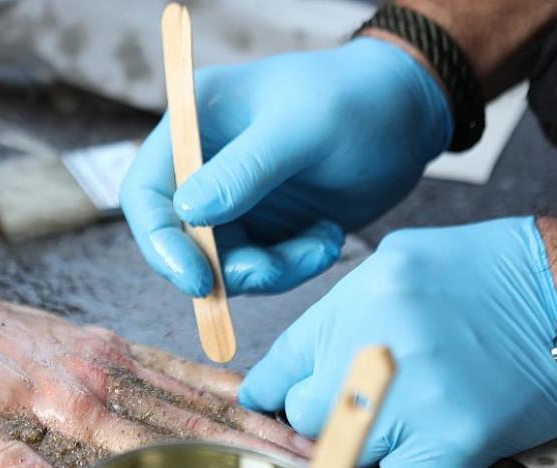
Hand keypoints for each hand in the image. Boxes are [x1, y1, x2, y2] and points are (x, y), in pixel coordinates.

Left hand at [0, 289, 309, 467]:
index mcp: (71, 401)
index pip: (160, 443)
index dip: (220, 467)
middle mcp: (102, 373)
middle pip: (195, 417)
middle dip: (260, 444)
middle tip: (320, 465)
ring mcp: (109, 354)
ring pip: (195, 390)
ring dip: (252, 415)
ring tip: (305, 435)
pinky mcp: (107, 343)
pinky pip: (173, 364)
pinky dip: (216, 383)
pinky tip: (247, 397)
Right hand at [119, 37, 450, 297]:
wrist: (412, 114)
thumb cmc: (356, 99)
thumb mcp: (302, 128)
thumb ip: (244, 171)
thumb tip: (187, 215)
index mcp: (194, 124)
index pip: (145, 193)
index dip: (161, 243)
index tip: (198, 280)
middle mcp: (203, 166)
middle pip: (180, 241)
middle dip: (224, 268)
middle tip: (271, 271)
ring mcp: (233, 202)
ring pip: (223, 266)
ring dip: (270, 270)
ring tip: (320, 242)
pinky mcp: (264, 229)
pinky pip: (261, 271)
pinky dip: (293, 268)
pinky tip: (328, 238)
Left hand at [239, 217, 556, 467]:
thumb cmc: (483, 275)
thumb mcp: (396, 265)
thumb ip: (335, 316)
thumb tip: (283, 371)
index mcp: (361, 304)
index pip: (281, 368)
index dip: (267, 392)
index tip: (262, 405)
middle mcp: (380, 354)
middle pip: (307, 418)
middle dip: (321, 413)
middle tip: (354, 399)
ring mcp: (416, 404)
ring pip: (350, 450)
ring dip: (367, 435)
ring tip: (409, 402)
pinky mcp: (453, 443)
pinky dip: (411, 456)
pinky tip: (440, 419)